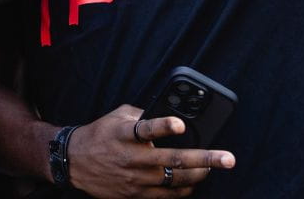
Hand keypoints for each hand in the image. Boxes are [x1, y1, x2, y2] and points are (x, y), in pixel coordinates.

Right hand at [67, 104, 234, 197]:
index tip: (179, 124)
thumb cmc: (99, 135)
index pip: (146, 129)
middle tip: (227, 158)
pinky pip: (167, 196)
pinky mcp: (137, 195)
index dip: (163, 126)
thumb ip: (141, 115)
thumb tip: (165, 114)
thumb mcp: (117, 116)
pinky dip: (183, 189)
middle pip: (173, 160)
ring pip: (176, 181)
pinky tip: (194, 182)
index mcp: (125, 134)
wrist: (76, 162)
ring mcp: (137, 181)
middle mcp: (133, 159)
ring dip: (199, 175)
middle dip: (204, 159)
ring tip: (214, 167)